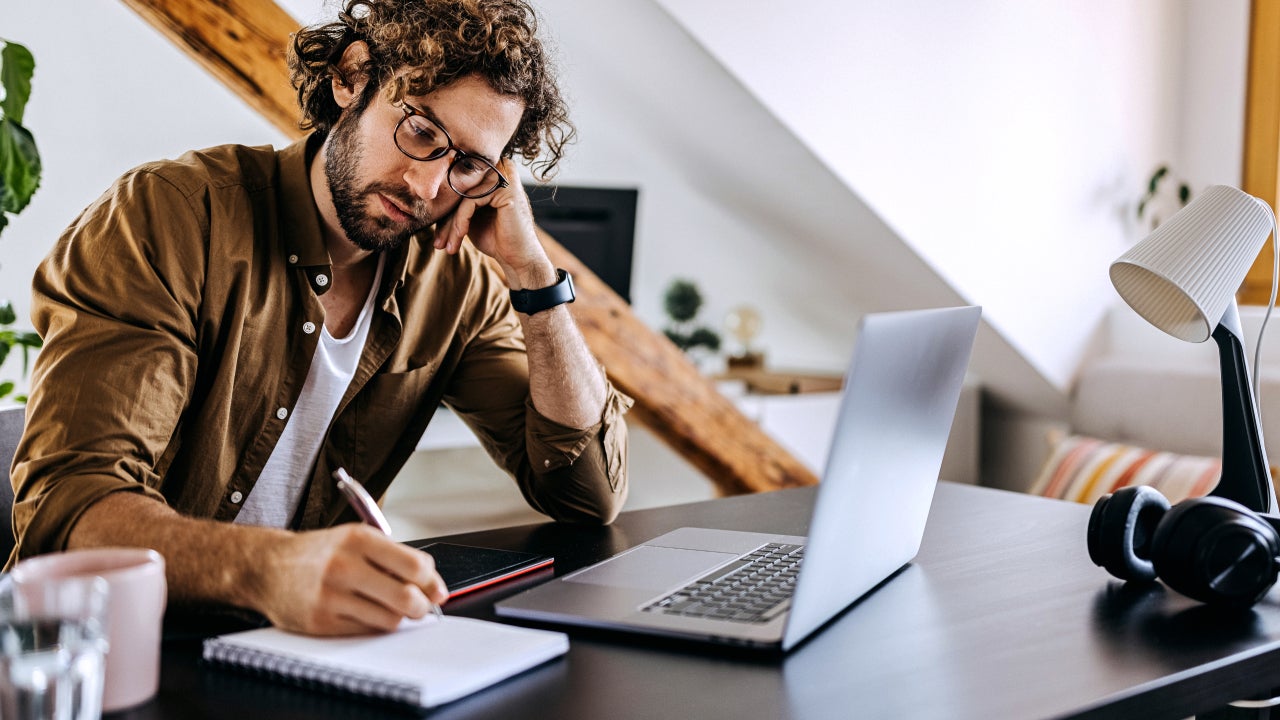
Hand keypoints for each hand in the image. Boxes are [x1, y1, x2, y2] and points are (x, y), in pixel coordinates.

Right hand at [256, 524, 448, 635]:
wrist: (267, 568)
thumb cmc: (319, 554)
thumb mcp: (355, 539)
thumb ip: (393, 557)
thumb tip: (432, 583)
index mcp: (358, 539)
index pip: (414, 565)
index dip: (431, 582)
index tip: (435, 589)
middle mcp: (344, 565)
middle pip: (405, 596)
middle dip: (422, 606)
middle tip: (422, 607)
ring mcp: (331, 595)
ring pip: (389, 619)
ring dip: (398, 617)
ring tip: (391, 608)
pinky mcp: (321, 621)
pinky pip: (366, 631)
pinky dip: (375, 625)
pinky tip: (367, 613)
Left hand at [432, 158, 555, 288]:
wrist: (518, 258)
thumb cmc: (495, 238)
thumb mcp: (471, 216)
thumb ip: (456, 201)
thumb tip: (426, 193)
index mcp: (492, 170)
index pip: (458, 186)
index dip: (444, 210)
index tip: (437, 235)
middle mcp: (500, 167)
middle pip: (459, 190)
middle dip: (445, 220)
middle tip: (438, 243)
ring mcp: (504, 176)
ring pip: (462, 197)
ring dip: (451, 225)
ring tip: (446, 246)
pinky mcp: (506, 188)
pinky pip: (470, 201)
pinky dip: (460, 222)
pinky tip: (459, 238)